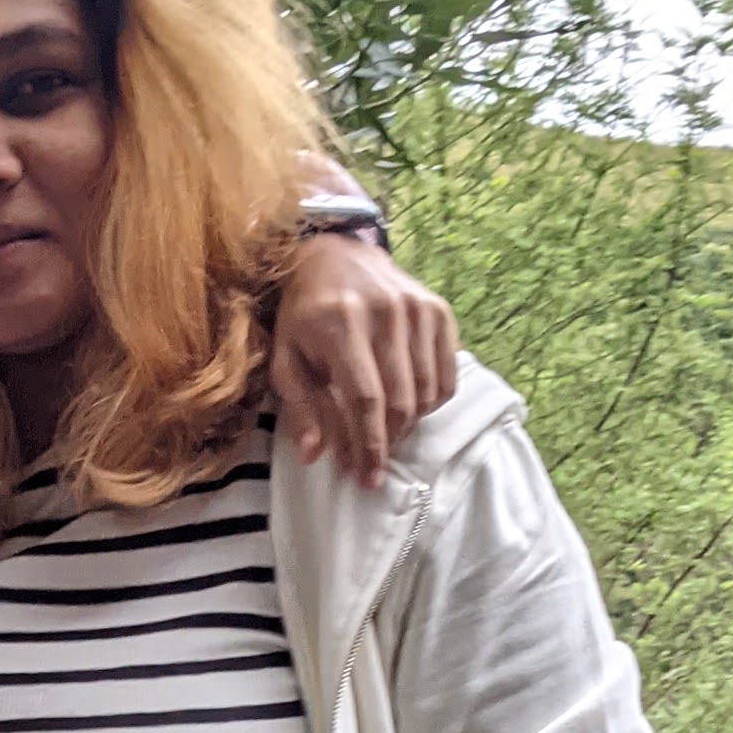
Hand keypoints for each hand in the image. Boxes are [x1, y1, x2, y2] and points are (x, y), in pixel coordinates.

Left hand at [266, 230, 459, 487]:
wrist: (335, 253)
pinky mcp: (438, 309)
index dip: (369, 444)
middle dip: (389, 442)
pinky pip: (446, 372)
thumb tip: (314, 456)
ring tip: (387, 435)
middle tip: (374, 465)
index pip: (366, 399)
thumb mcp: (286, 356)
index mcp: (341, 323)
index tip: (367, 478)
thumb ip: (299, 405)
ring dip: (409, 424)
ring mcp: (417, 308)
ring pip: (426, 390)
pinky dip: (432, 399)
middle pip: (400, 399)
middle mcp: (385, 313)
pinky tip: (410, 405)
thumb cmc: (304, 312)